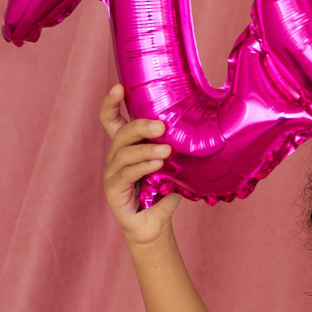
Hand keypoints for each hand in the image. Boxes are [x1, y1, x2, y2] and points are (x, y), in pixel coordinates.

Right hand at [101, 84, 181, 244]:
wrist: (155, 224)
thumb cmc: (163, 192)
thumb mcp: (172, 167)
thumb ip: (176, 150)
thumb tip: (200, 132)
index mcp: (127, 147)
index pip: (112, 120)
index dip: (111, 102)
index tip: (119, 87)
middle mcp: (115, 157)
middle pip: (120, 134)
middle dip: (139, 126)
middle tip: (161, 126)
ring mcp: (112, 173)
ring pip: (123, 154)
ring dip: (145, 149)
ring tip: (165, 150)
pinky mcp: (113, 190)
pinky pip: (124, 174)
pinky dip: (141, 167)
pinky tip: (156, 165)